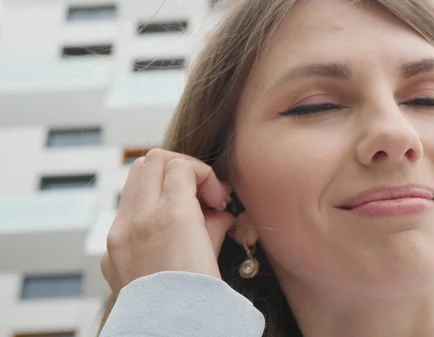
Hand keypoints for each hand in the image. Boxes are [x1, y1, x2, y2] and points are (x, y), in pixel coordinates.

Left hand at [101, 148, 233, 292]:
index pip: (181, 166)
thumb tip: (219, 214)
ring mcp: (119, 234)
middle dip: (180, 170)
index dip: (206, 176)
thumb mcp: (213, 253)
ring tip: (181, 210)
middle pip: (152, 161)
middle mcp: (138, 219)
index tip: (218, 199)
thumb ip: (214, 223)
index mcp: (169, 216)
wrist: (168, 332)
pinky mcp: (111, 251)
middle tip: (199, 196)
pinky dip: (145, 209)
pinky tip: (163, 233)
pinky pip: (124, 212)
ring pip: (134, 180)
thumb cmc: (197, 299)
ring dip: (160, 185)